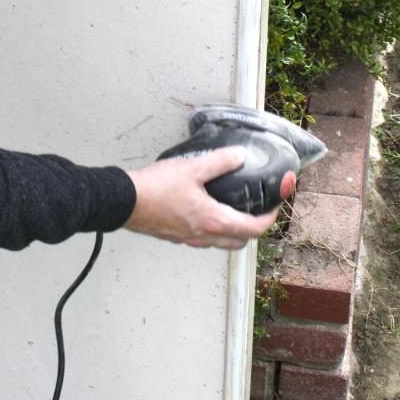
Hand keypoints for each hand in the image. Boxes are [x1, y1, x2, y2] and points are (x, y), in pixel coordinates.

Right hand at [125, 147, 295, 249]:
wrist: (123, 202)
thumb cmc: (155, 188)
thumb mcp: (192, 168)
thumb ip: (220, 162)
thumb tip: (240, 156)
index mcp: (214, 221)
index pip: (254, 229)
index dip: (270, 218)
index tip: (275, 205)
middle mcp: (204, 236)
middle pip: (240, 242)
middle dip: (254, 228)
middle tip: (257, 210)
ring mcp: (188, 239)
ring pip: (221, 243)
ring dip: (233, 231)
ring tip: (234, 209)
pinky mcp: (175, 237)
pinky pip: (202, 238)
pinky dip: (213, 229)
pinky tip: (205, 210)